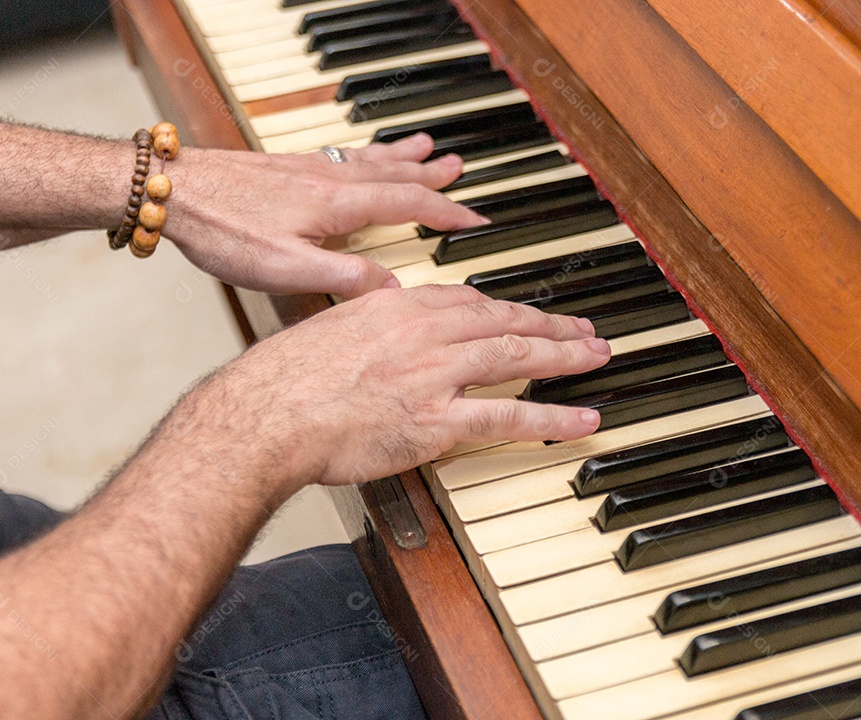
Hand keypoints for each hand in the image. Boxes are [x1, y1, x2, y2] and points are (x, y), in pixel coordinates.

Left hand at [165, 134, 485, 298]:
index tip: (474, 221)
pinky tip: (358, 157)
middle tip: (459, 168)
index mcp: (337, 204)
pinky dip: (364, 154)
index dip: (446, 215)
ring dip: (401, 157)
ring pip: (368, 160)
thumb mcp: (286, 268)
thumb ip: (344, 277)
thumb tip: (393, 290)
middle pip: (394, 174)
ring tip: (424, 148)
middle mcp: (328, 179)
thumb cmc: (222, 229)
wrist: (169, 191)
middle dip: (431, 175)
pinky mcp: (284, 167)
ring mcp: (306, 169)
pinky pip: (341, 156)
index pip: (408, 206)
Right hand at [198, 285, 611, 494]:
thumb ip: (364, 331)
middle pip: (501, 319)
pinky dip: (551, 417)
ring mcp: (435, 372)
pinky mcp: (438, 418)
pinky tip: (580, 418)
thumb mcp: (326, 333)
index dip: (503, 308)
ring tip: (596, 356)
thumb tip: (377, 343)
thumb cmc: (283, 382)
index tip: (523, 314)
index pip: (465, 300)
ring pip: (516, 354)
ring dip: (563, 354)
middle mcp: (423, 331)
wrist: (265, 415)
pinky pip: (509, 414)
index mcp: (395, 307)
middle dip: (549, 323)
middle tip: (582, 329)